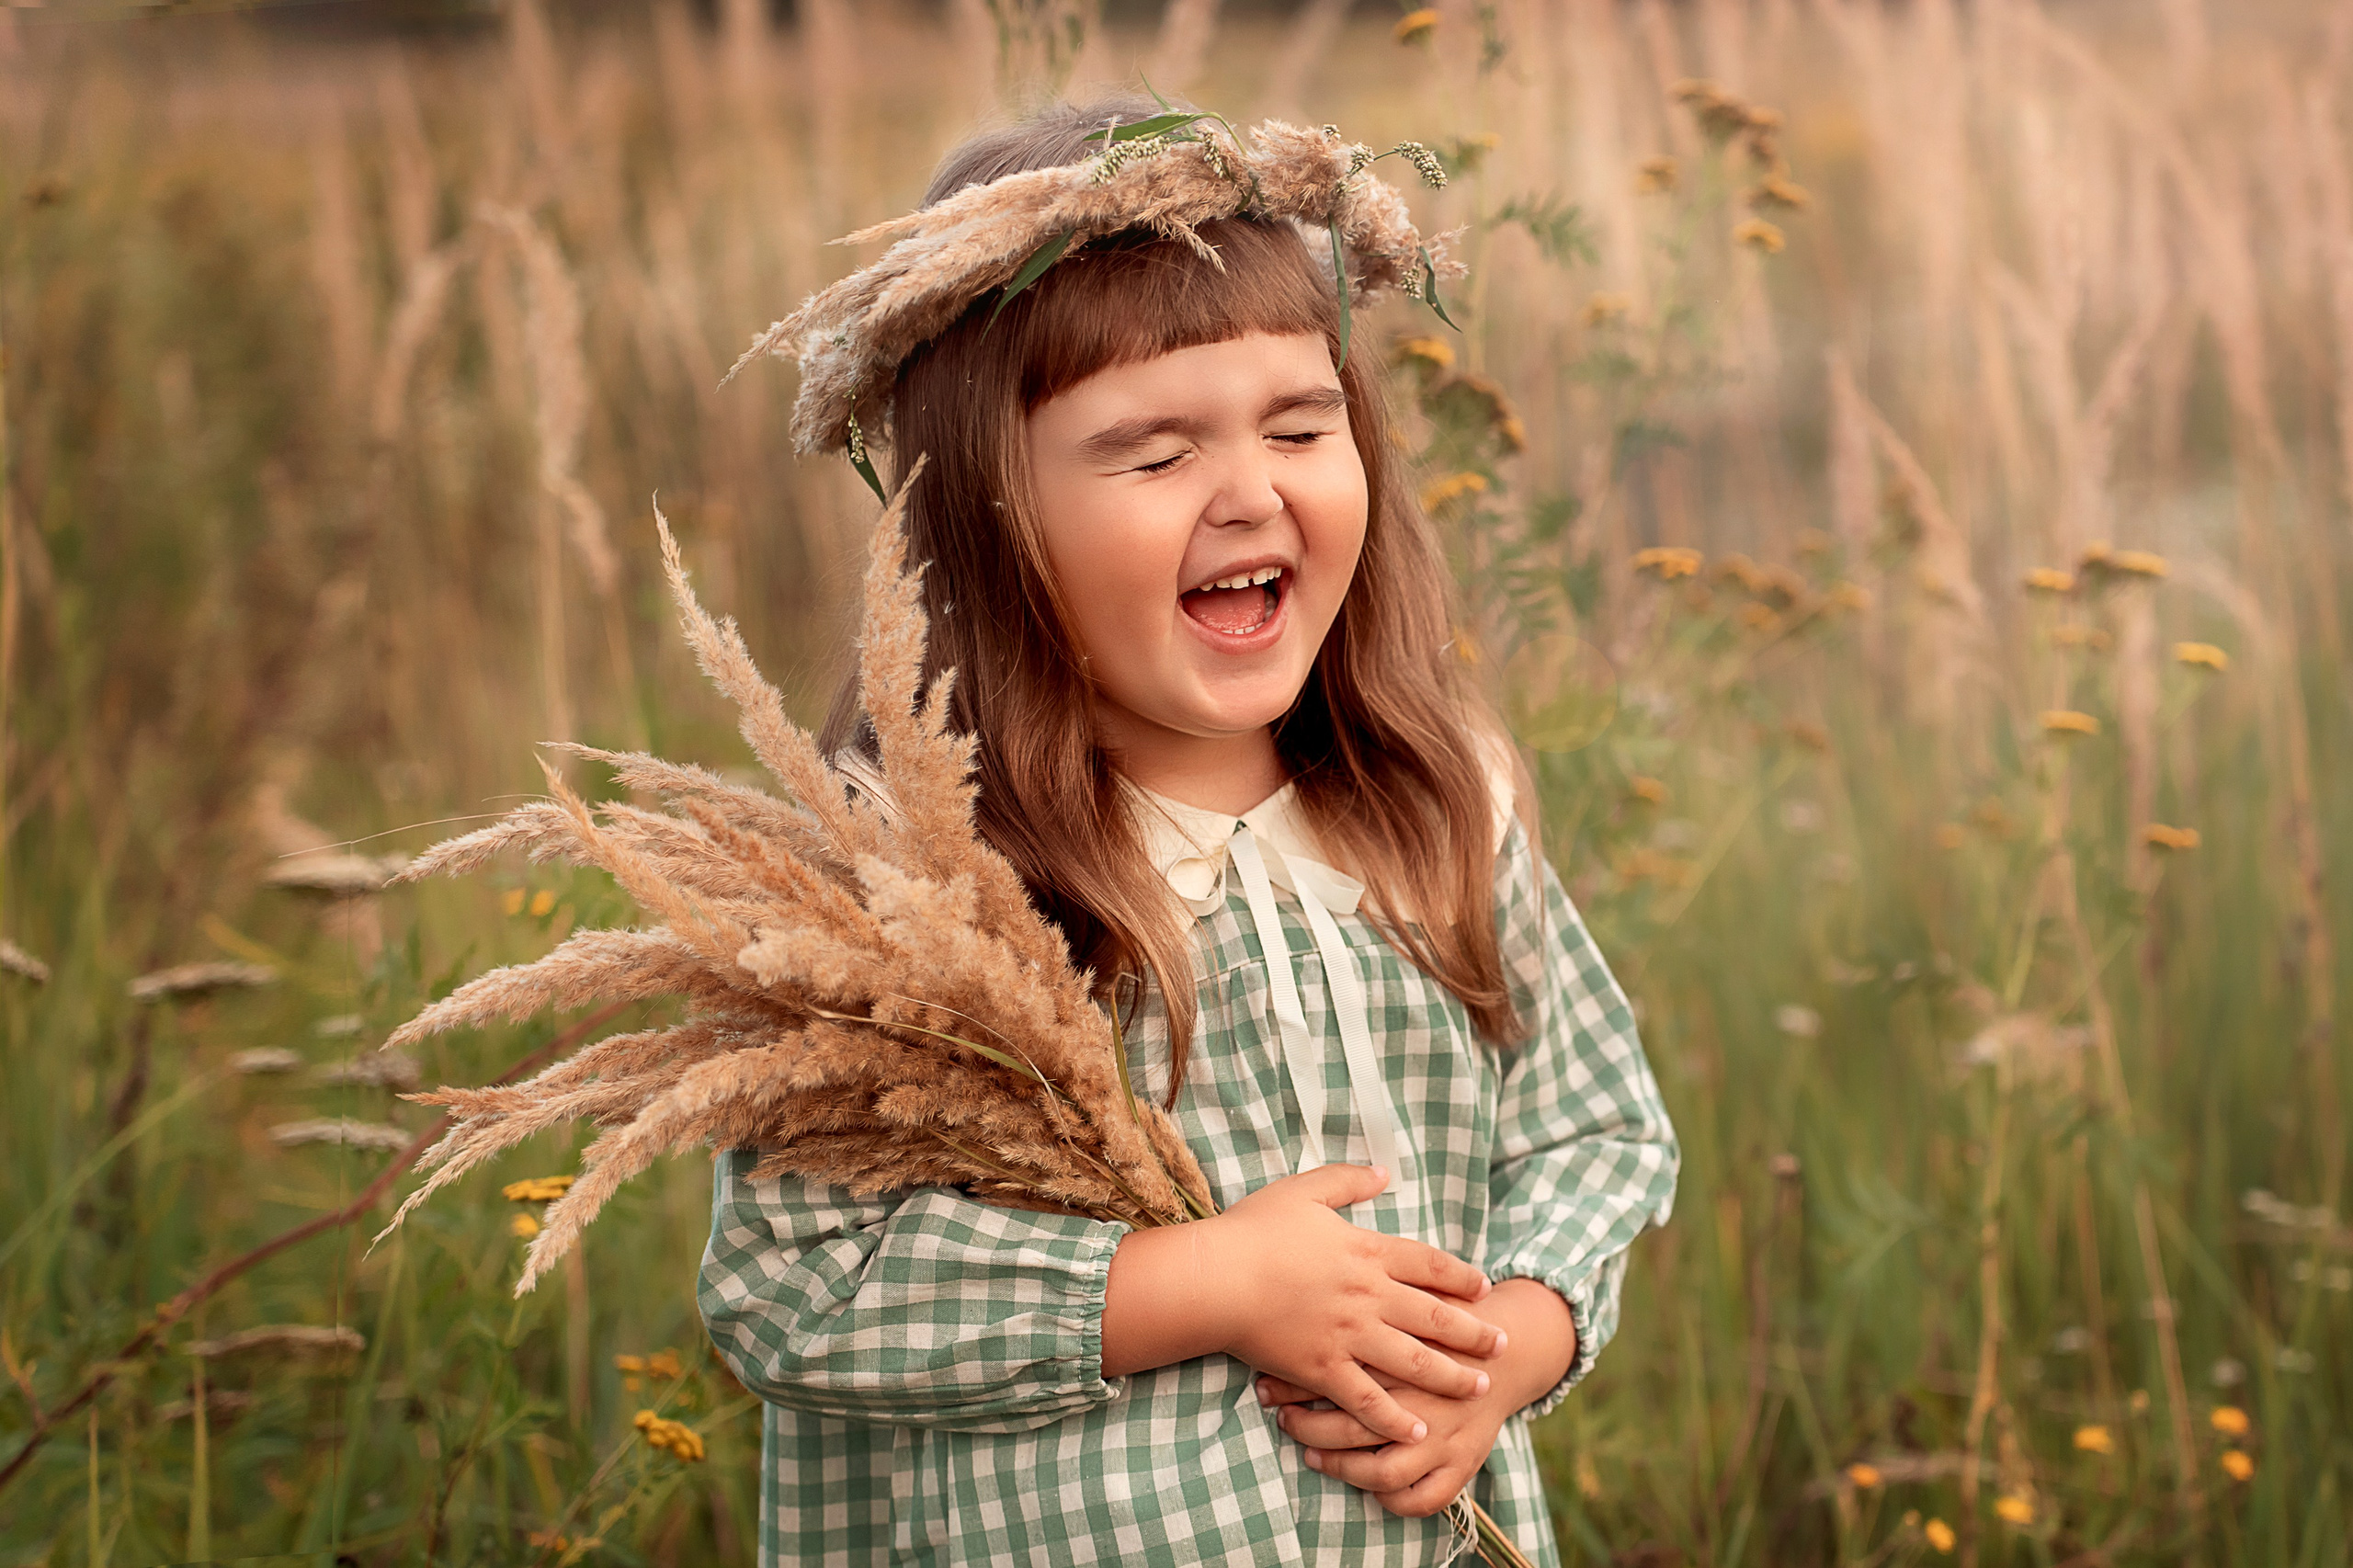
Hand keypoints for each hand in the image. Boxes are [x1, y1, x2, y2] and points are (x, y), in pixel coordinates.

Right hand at [1102, 1163, 1501, 1445]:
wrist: (1217, 1278)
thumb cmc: (1254, 1230)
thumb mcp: (1304, 1190)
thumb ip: (1347, 1181)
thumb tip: (1384, 1171)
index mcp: (1366, 1251)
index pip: (1428, 1264)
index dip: (1460, 1276)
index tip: (1484, 1288)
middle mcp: (1368, 1296)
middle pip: (1435, 1316)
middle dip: (1474, 1332)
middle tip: (1503, 1345)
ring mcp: (1349, 1336)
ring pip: (1415, 1361)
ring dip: (1451, 1377)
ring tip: (1478, 1388)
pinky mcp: (1324, 1369)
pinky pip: (1369, 1400)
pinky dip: (1396, 1418)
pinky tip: (1419, 1431)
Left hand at [1254, 1278, 1577, 1517]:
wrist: (1513, 1345)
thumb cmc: (1451, 1308)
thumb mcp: (1411, 1273)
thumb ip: (1371, 1249)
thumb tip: (1317, 1229)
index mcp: (1410, 1348)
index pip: (1341, 1365)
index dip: (1294, 1376)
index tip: (1263, 1379)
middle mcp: (1427, 1393)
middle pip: (1356, 1419)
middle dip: (1308, 1423)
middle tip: (1276, 1414)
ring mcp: (1445, 1433)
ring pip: (1382, 1467)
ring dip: (1340, 1466)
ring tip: (1308, 1453)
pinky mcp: (1463, 1462)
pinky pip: (1422, 1497)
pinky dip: (1391, 1501)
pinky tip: (1364, 1490)